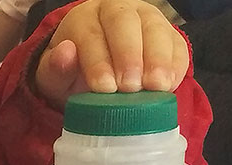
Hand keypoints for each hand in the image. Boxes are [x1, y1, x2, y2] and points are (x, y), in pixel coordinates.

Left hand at [35, 0, 189, 107]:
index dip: (98, 60)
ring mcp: (146, 19)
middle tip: (130, 86)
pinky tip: (170, 85)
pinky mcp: (168, 35)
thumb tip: (66, 52)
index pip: (91, 34)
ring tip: (156, 87)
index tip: (104, 87)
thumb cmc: (73, 74)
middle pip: (124, 23)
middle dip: (129, 55)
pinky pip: (176, 44)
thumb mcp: (55, 77)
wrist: (95, 75)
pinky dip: (175, 65)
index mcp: (85, 18)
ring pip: (155, 29)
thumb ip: (56, 68)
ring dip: (157, 59)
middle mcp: (116, 11)